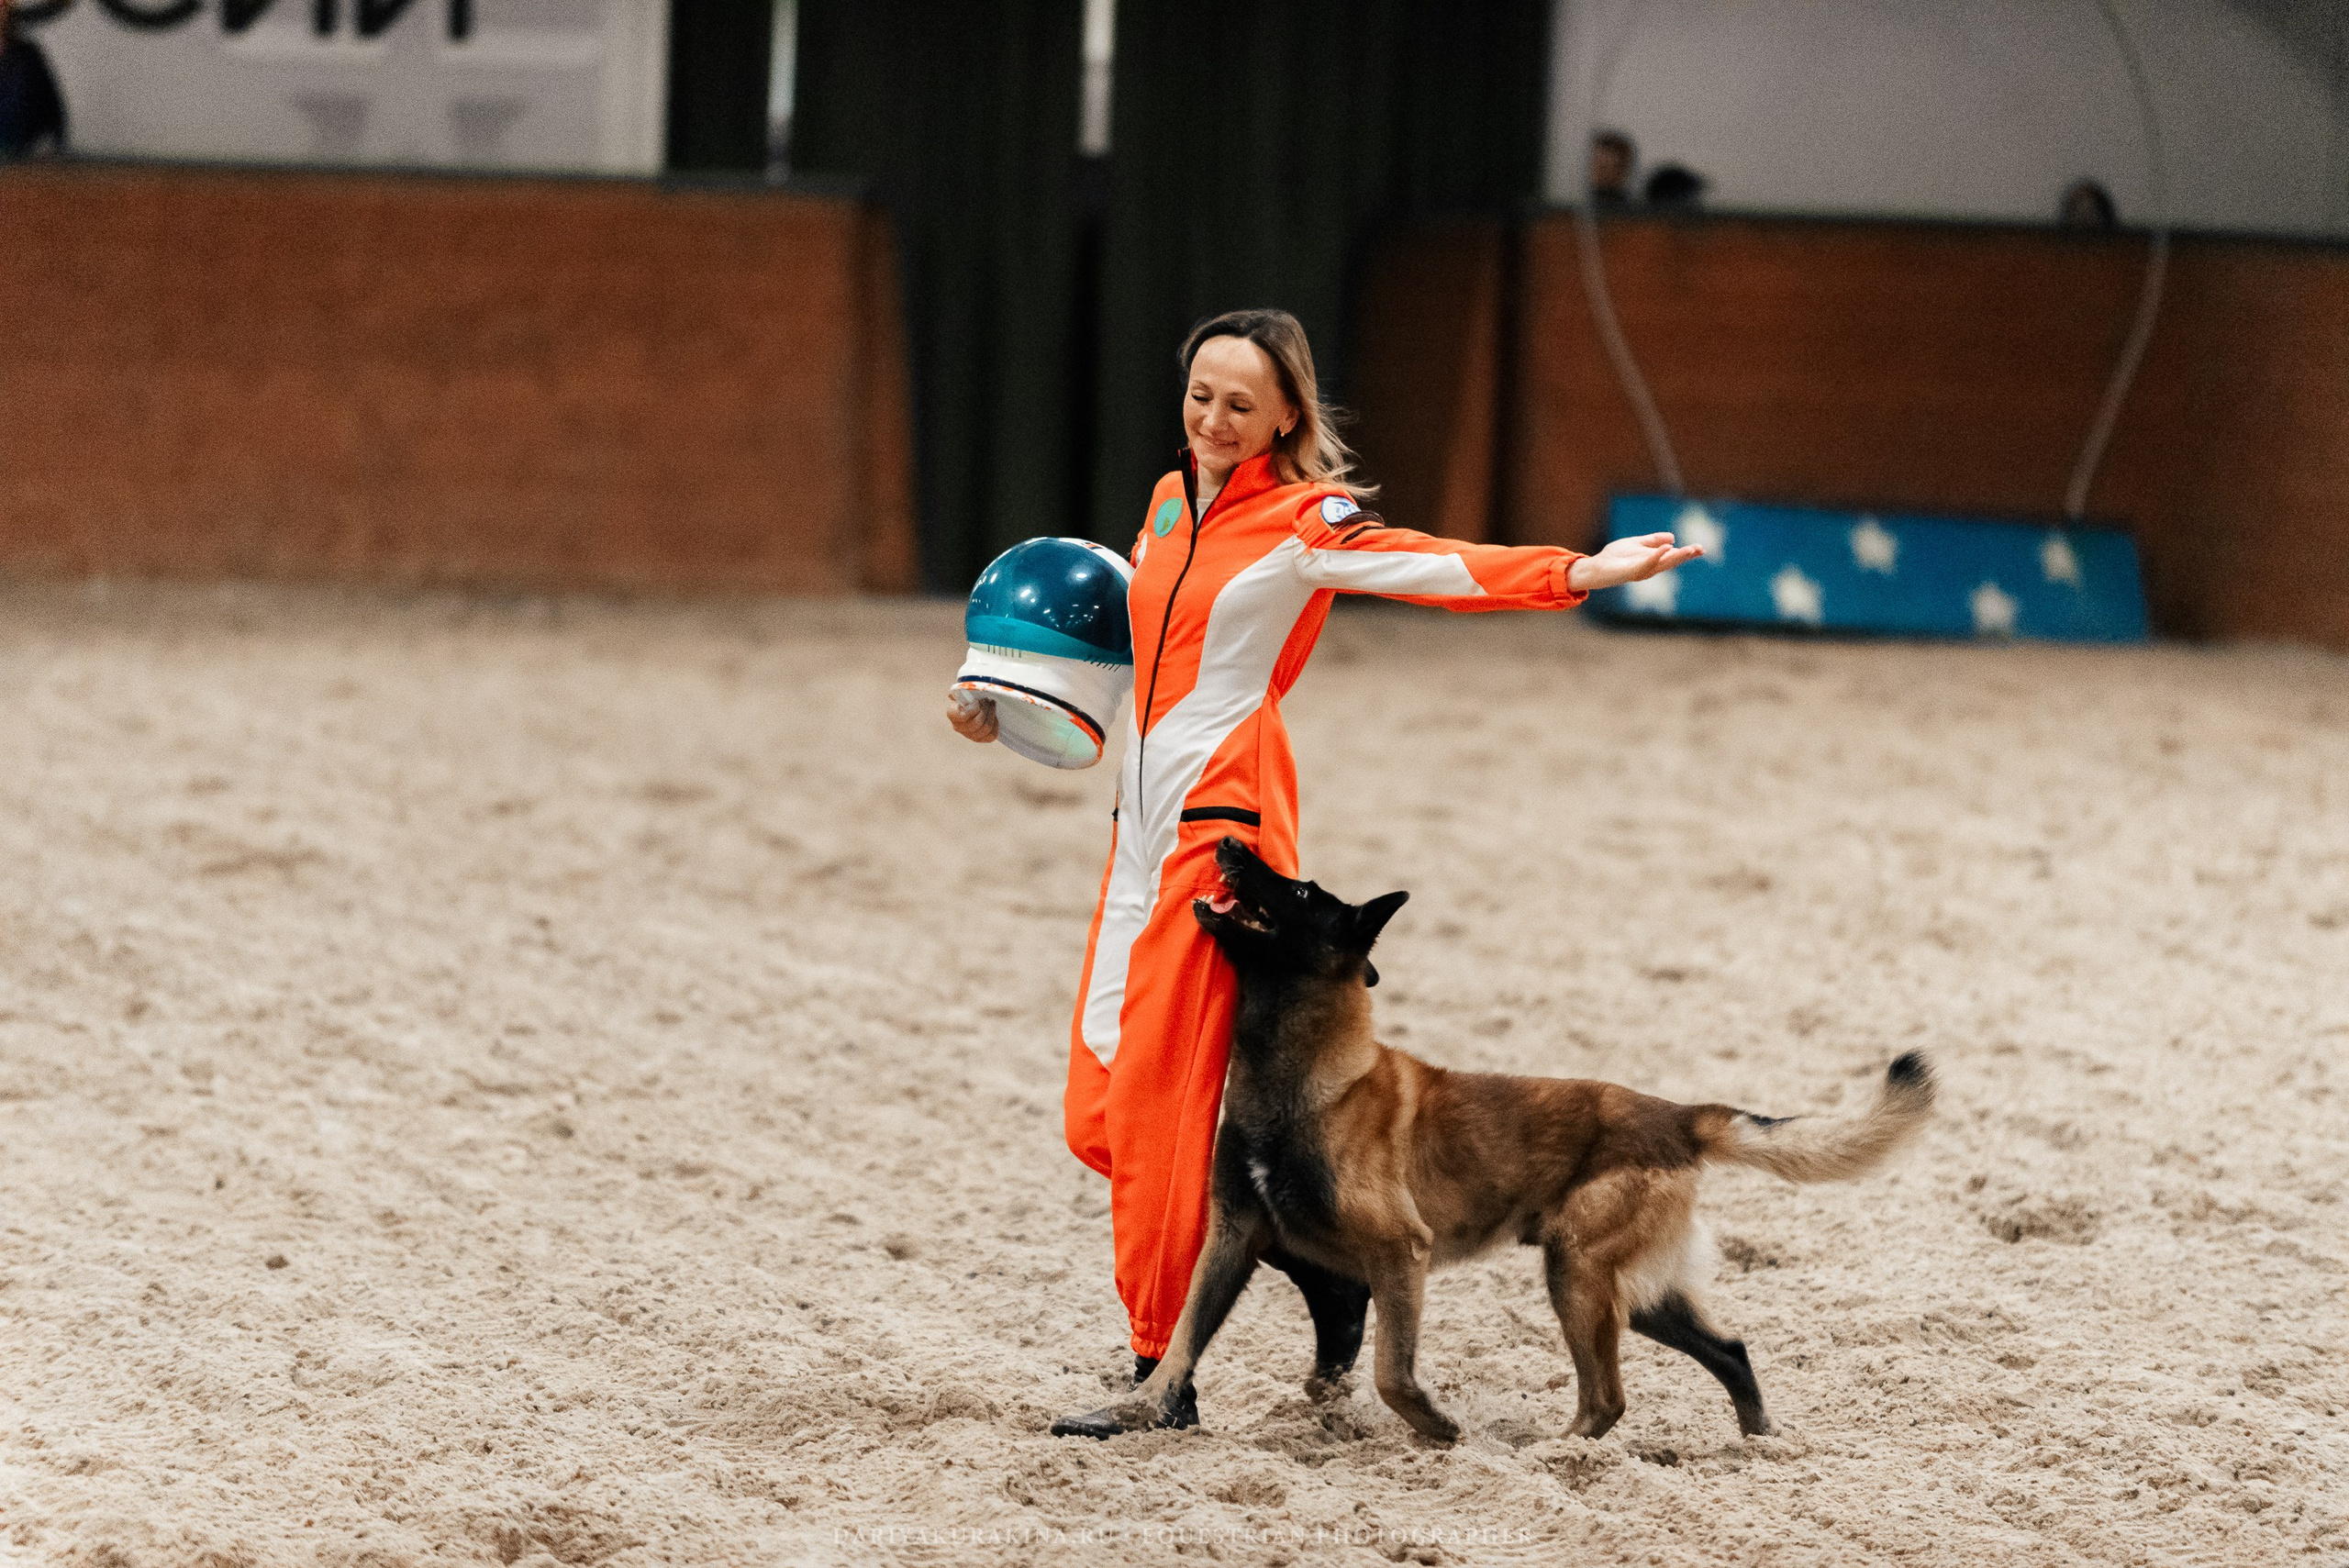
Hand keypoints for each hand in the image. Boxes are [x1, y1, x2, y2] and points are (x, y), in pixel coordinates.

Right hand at [946, 688, 998, 742]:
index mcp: (952, 714)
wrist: (975, 703)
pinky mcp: (980, 739)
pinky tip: (994, 716)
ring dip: (992, 715)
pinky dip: (996, 725)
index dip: (974, 709)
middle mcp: (958, 727)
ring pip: (986, 729)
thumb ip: (960, 691)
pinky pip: (991, 736)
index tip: (978, 701)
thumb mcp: (964, 691)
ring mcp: (969, 735)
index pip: (964, 716)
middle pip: (977, 723)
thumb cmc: (968, 695)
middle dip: (986, 710)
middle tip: (988, 701)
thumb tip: (952, 696)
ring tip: (992, 705)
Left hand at [1567, 532, 1702, 591]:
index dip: (1687, 553)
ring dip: (1676, 557)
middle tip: (1700, 549)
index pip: (1673, 556)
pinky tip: (1667, 548)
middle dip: (1686, 556)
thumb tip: (1672, 537)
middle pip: (1671, 562)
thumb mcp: (1637, 543)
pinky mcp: (1632, 572)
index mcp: (1652, 561)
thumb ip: (1653, 541)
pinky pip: (1647, 564)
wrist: (1596, 567)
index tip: (1701, 548)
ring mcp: (1641, 571)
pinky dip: (1657, 557)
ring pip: (1663, 564)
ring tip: (1689, 549)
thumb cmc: (1614, 557)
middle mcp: (1650, 568)